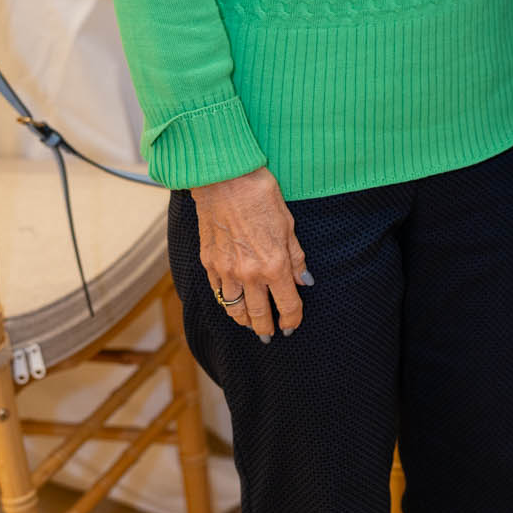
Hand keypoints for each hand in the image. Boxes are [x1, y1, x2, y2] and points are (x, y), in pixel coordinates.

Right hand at [191, 166, 310, 338]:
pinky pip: (218, 293)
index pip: (288, 305)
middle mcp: (249, 274)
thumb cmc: (260, 194)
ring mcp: (226, 270)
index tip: (292, 324)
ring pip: (235, 310)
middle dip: (267, 328)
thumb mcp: (288, 224)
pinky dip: (227, 303)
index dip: (292, 319)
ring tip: (251, 325)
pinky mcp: (208, 263)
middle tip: (270, 334)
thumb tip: (304, 281)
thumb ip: (296, 257)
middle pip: (259, 315)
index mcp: (274, 265)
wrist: (224, 178)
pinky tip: (232, 304)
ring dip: (245, 321)